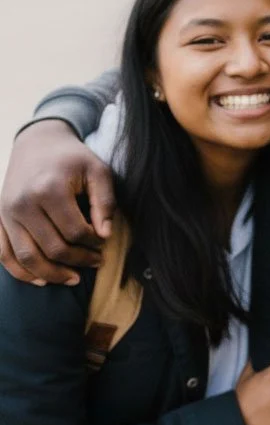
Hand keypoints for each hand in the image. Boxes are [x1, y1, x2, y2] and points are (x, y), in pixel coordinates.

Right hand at [0, 120, 113, 285]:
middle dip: (77, 260)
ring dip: (51, 274)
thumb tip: (105, 235)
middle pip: (51, 248)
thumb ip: (104, 202)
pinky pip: (3, 254)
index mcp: (48, 189)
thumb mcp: (97, 171)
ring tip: (73, 279)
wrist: (37, 144)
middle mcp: (22, 204)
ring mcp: (6, 213)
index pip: (74, 231)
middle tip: (96, 262)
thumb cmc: (73, 158)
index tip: (104, 243)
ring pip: (26, 257)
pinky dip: (20, 272)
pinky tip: (42, 280)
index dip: (93, 243)